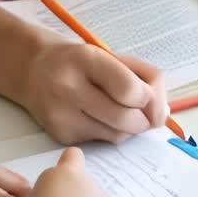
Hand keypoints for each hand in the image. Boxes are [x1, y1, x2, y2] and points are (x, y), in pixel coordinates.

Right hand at [23, 40, 166, 145]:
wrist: (34, 70)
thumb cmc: (82, 62)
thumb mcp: (110, 55)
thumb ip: (143, 77)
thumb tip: (163, 113)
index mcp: (87, 59)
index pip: (130, 90)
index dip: (149, 97)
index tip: (147, 94)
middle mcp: (69, 88)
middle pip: (126, 119)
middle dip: (145, 120)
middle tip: (146, 112)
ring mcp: (62, 115)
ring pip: (117, 135)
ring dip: (131, 128)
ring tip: (124, 111)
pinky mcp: (60, 135)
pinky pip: (102, 141)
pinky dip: (111, 132)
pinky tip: (102, 116)